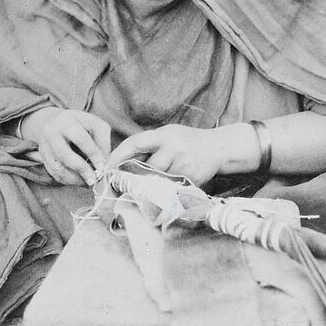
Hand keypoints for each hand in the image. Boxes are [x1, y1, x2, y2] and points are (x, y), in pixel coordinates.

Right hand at [21, 107, 111, 185]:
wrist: (56, 122)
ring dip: (75, 179)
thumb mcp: (95, 125)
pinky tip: (79, 181)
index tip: (103, 167)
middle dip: (82, 170)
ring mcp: (44, 145)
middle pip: (65, 155)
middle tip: (94, 180)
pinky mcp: (42, 157)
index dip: (93, 154)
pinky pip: (54, 173)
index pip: (80, 139)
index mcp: (66, 120)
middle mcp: (51, 132)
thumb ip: (102, 141)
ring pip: (57, 168)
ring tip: (87, 182)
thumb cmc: (81, 125)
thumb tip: (104, 162)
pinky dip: (68, 180)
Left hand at [106, 123, 259, 185]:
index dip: (118, 155)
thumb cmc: (187, 141)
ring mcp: (184, 165)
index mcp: (164, 134)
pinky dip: (166, 191)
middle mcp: (174, 148)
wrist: (218, 147)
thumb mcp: (168, 134)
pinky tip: (167, 188)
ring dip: (152, 185)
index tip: (107, 167)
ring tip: (150, 185)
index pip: (135, 143)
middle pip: (146, 168)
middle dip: (135, 177)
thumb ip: (149, 145)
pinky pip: (171, 189)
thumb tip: (122, 162)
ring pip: (158, 181)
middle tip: (124, 184)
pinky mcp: (192, 179)